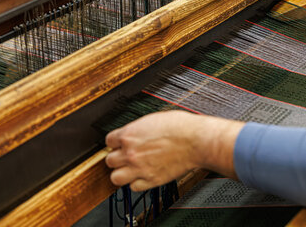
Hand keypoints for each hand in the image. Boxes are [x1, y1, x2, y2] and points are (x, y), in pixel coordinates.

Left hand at [105, 110, 243, 190]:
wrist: (196, 140)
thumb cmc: (181, 127)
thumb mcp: (154, 119)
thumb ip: (138, 129)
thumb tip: (134, 133)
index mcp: (129, 134)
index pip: (108, 141)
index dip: (116, 142)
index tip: (121, 144)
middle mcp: (131, 152)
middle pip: (109, 161)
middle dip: (118, 158)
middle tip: (127, 156)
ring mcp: (140, 168)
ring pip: (116, 178)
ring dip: (122, 173)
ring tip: (132, 169)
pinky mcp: (151, 180)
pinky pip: (134, 187)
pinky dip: (137, 183)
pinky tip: (144, 175)